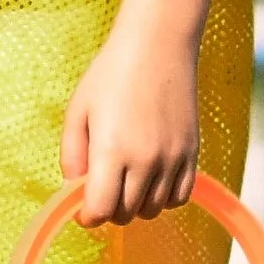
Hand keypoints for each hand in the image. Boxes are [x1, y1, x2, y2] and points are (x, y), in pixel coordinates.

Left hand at [62, 21, 201, 230]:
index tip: (83, 209)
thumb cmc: (111, 75)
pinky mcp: (192, 152)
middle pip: (126, 214)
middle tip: (102, 190)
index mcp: (111, 150)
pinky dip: (163, 197)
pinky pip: (179, 196)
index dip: (88, 217)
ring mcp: (173, 158)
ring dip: (136, 204)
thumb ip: (71, 157)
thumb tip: (75, 191)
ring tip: (126, 182)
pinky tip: (151, 180)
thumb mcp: (77, 112)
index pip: (100, 210)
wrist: (158, 46)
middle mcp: (145, 160)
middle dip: (109, 210)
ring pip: (153, 209)